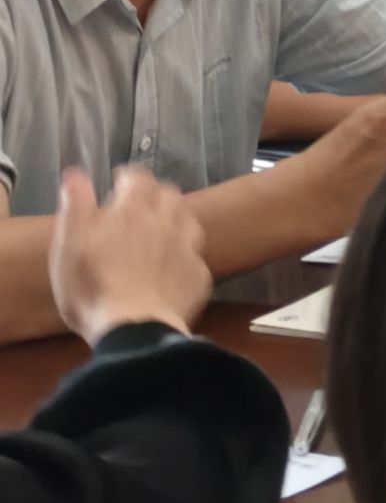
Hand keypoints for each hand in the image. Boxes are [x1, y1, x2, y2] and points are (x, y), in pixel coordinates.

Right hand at [50, 167, 210, 341]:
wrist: (134, 328)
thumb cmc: (92, 284)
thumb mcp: (69, 244)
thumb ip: (75, 205)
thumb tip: (75, 174)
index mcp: (134, 209)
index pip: (138, 178)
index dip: (128, 177)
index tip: (119, 181)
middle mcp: (168, 222)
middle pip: (169, 194)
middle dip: (154, 194)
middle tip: (137, 206)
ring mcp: (189, 249)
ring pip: (188, 220)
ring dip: (173, 220)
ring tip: (158, 231)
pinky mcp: (199, 276)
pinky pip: (194, 257)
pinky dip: (182, 256)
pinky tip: (171, 268)